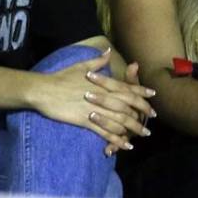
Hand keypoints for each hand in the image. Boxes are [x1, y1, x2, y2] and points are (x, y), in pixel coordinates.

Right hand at [29, 50, 156, 155]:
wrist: (44, 90)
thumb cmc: (61, 77)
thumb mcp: (81, 66)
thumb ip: (98, 61)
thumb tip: (108, 52)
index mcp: (103, 83)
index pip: (127, 88)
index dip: (141, 92)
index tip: (153, 95)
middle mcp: (103, 96)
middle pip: (129, 106)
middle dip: (142, 113)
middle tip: (151, 120)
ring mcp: (96, 110)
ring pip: (120, 121)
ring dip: (134, 129)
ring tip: (143, 135)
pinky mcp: (87, 121)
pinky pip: (106, 133)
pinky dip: (118, 140)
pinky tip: (126, 145)